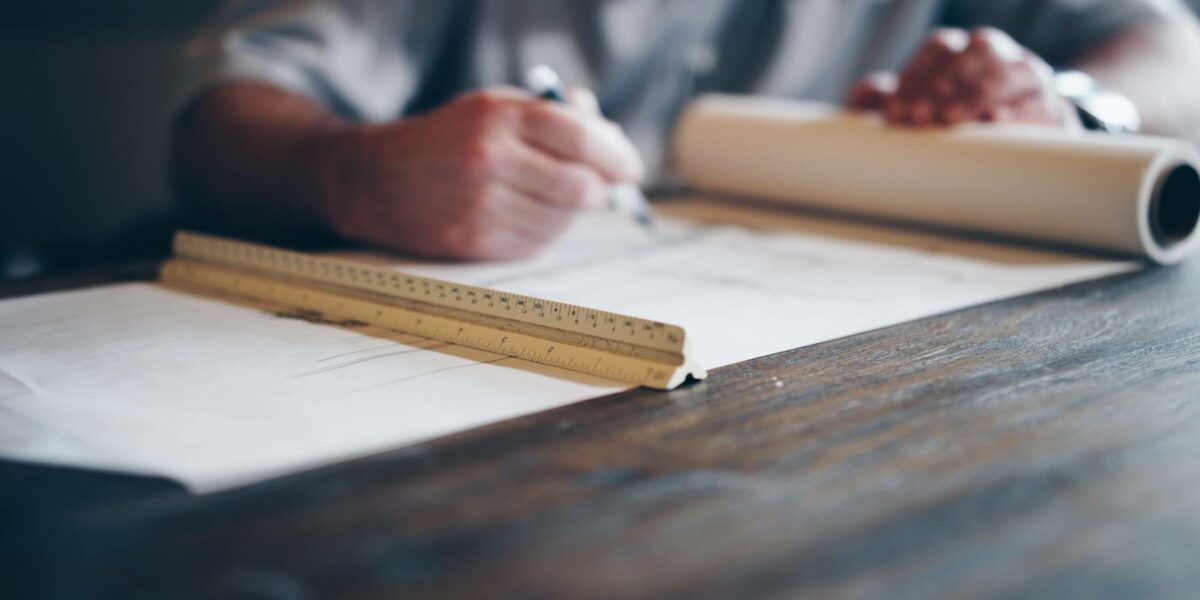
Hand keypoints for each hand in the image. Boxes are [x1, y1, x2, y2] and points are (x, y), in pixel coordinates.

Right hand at [312, 87, 643, 259]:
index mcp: (498, 117)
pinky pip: (537, 244)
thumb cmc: (446, 139)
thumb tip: (608, 131)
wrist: (375, 179)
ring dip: (569, 212)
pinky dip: (544, 231)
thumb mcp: (493, 107)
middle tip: (601, 187)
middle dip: (599, 190)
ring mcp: (481, 206)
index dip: (616, 154)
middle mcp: (490, 160)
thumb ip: (552, 114)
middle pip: (580, 187)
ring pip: (562, 220)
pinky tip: (524, 214)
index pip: (580, 136)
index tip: (630, 167)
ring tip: (547, 195)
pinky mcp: (474, 241)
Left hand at [847, 27, 1080, 128]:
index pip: (938, 49)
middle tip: (919, 117)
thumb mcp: (913, 109)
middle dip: (946, 84)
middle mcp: (998, 54)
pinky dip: (1021, 113)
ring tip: (952, 119)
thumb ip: (885, 100)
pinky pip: (1043, 104)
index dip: (916, 78)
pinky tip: (997, 123)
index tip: (896, 113)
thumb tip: (865, 94)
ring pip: (1013, 71)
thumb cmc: (949, 121)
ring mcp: (1030, 77)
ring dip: (979, 94)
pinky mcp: (1054, 107)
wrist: (1014, 139)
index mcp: (961, 49)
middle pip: (976, 53)